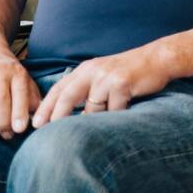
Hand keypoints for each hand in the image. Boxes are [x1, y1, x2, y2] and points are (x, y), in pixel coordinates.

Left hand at [32, 44, 172, 126]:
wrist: (156, 59)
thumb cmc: (128, 72)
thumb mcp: (103, 75)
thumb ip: (86, 89)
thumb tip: (68, 114)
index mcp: (85, 69)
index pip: (60, 88)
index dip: (46, 106)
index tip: (36, 123)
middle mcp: (93, 71)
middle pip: (68, 96)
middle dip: (55, 116)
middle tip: (44, 132)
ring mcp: (107, 77)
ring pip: (92, 109)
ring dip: (94, 122)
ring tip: (96, 130)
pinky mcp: (122, 84)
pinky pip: (114, 110)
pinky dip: (115, 118)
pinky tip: (122, 115)